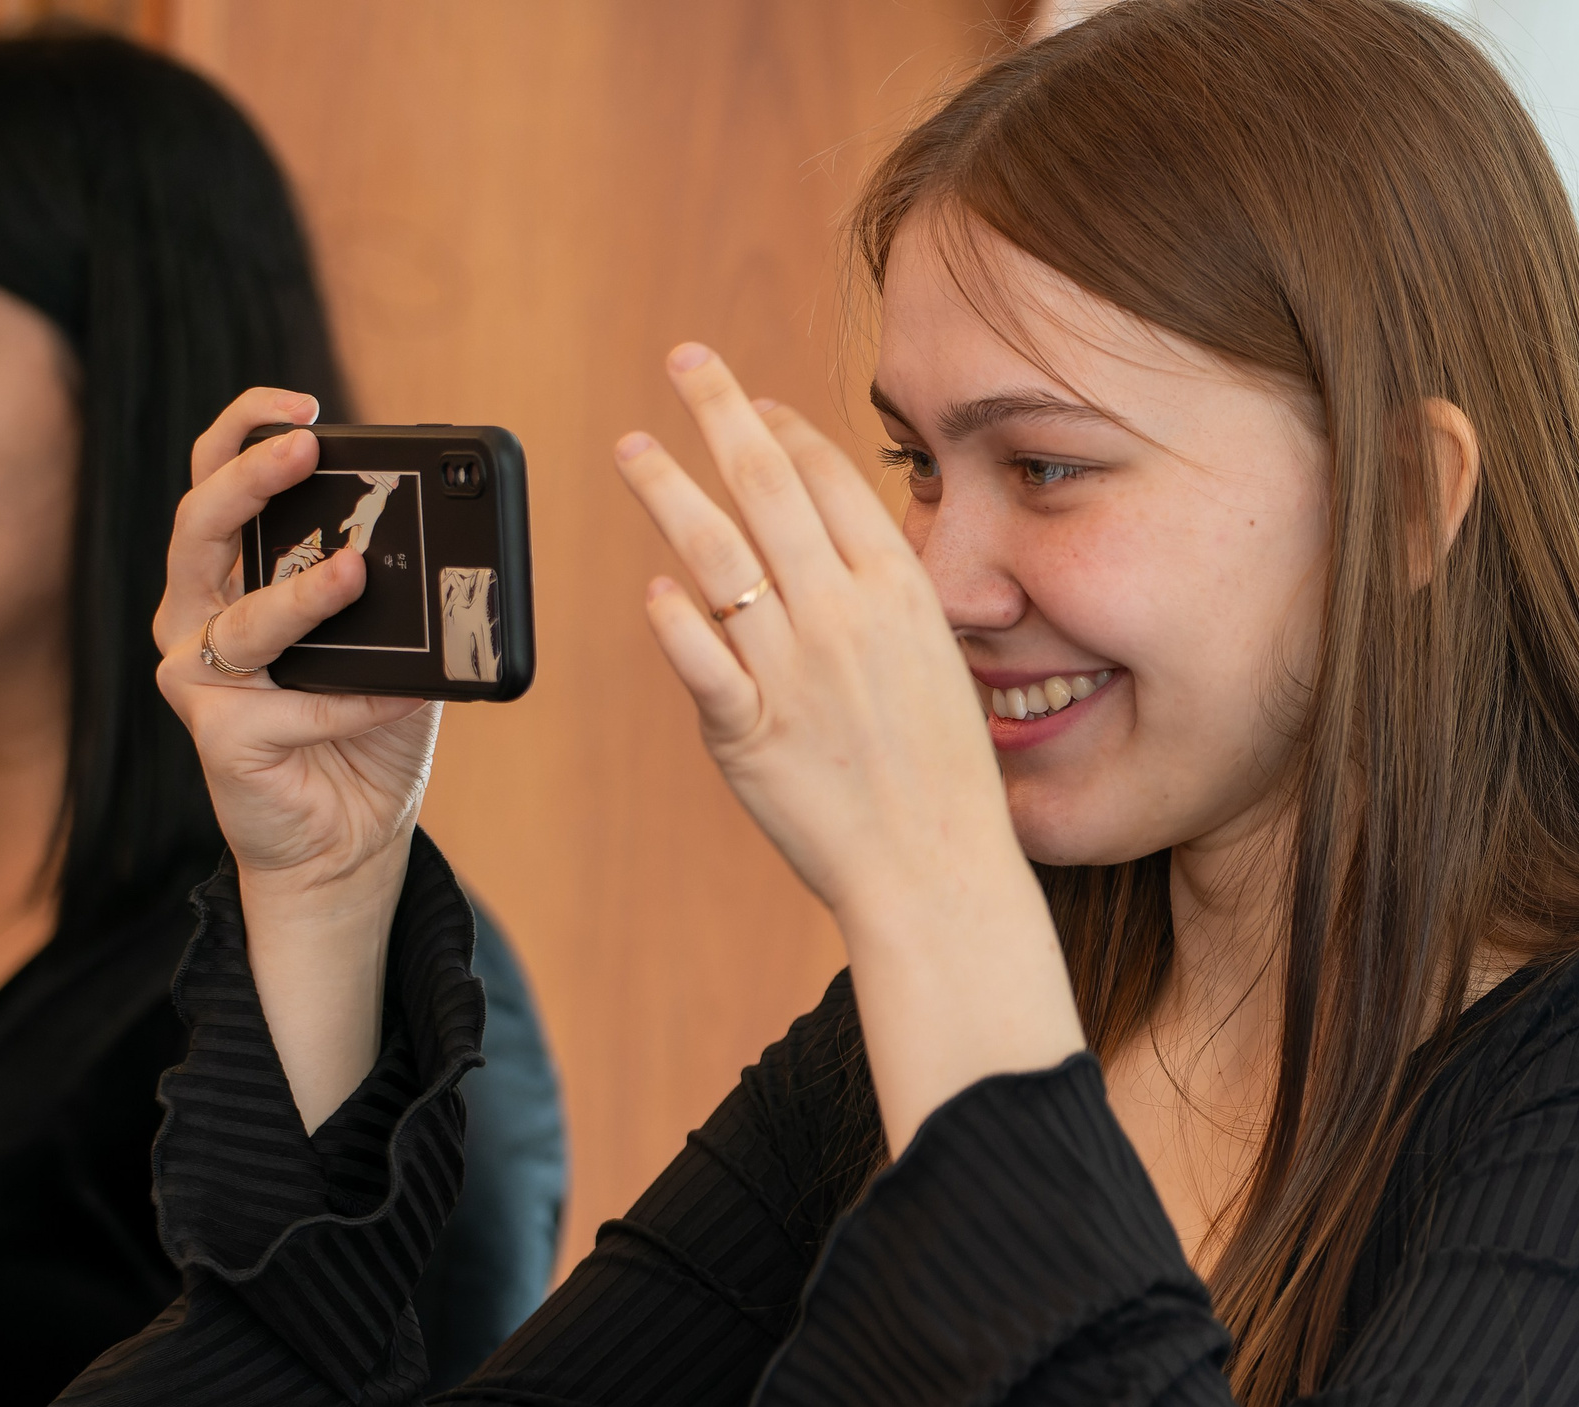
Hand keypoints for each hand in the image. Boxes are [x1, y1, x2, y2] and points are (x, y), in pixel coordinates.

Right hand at [154, 390, 440, 1126]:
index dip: (244, 430)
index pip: (216, 480)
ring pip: (237, 618)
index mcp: (232, 575)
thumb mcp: (399, 643)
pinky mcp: (220, 737)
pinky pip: (290, 707)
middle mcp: (199, 615)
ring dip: (300, 594)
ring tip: (355, 572)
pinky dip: (350, 702)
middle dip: (249, 476)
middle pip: (199, 524)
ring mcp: (202, 676)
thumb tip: (454, 544)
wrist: (353, 835)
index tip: (303, 406)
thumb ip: (404, 593)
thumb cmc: (366, 728)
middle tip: (306, 446)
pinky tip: (397, 697)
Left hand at [618, 345, 1083, 1149]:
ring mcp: (792, 669)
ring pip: (715, 554)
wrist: (938, 870)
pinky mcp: (747, 730)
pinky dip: (671, 615)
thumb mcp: (942, 665)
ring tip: (632, 447)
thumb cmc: (946, 779)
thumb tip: (836, 550)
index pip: (831, 480)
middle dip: (720, 411)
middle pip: (767, 486)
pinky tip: (652, 585)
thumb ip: (885, 604)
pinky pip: (696, 656)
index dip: (786, 427)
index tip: (756, 401)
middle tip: (685, 364)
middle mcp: (844, 615)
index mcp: (900, 592)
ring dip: (667, 488)